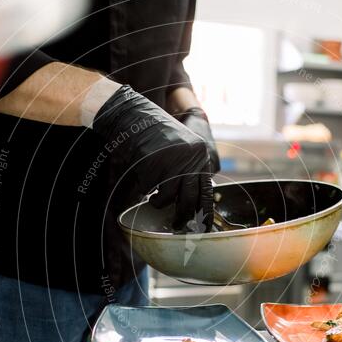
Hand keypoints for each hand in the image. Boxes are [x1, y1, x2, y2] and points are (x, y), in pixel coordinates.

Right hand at [93, 85, 212, 230]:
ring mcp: (171, 161)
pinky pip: (147, 189)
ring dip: (158, 203)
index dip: (205, 212)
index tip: (203, 226)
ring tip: (153, 199)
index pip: (206, 190)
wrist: (135, 115)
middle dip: (182, 216)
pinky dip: (143, 190)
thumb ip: (190, 169)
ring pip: (167, 197)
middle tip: (176, 224)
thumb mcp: (182, 148)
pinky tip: (142, 183)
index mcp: (199, 155)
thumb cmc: (157, 133)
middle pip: (188, 200)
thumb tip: (192, 201)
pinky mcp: (152, 164)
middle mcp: (189, 158)